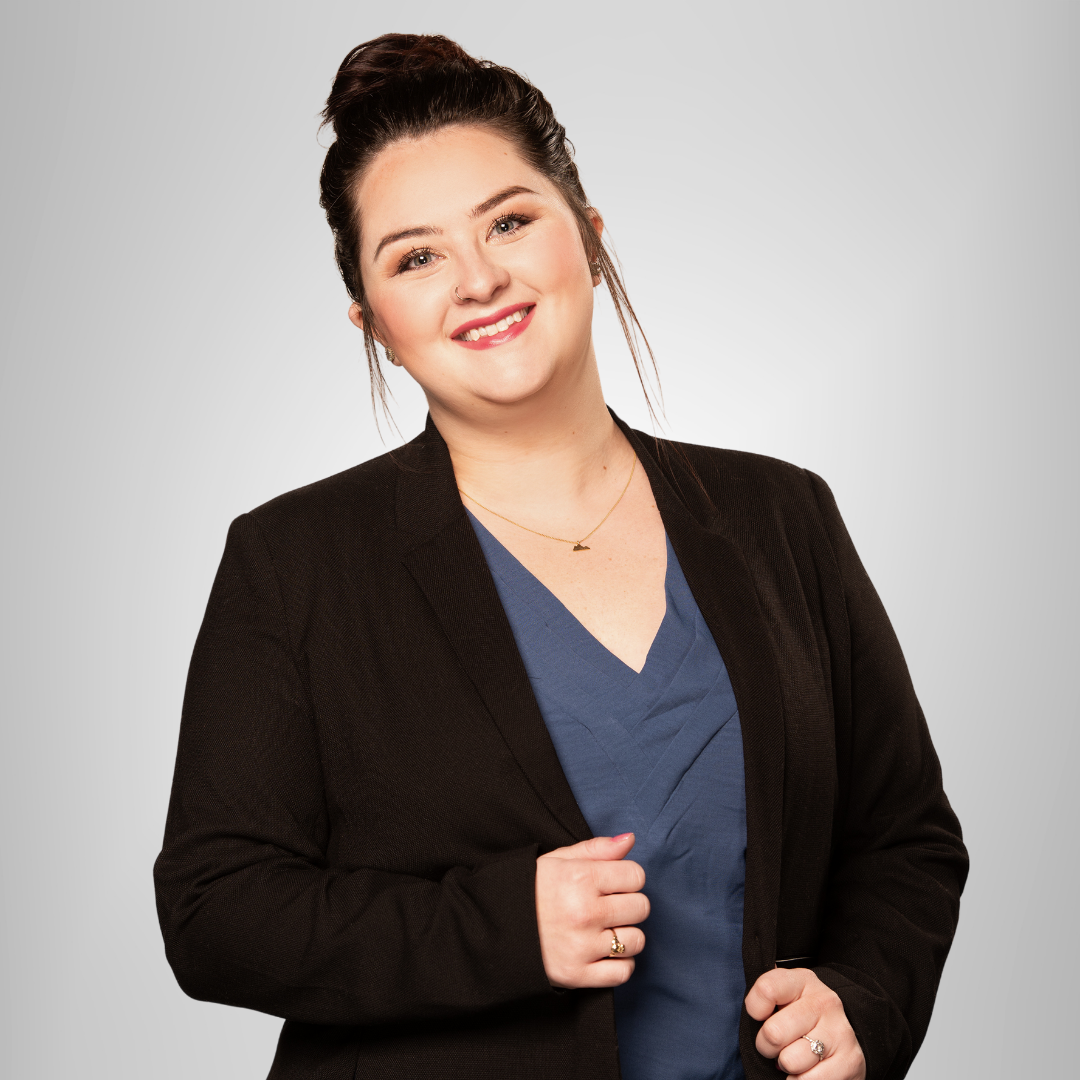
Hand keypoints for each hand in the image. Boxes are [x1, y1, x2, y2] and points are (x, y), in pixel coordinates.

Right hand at [535, 833, 648, 988]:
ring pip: (636, 941)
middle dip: (629, 904)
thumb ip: (597, 848)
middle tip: (608, 906)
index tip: (614, 883)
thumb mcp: (559, 859)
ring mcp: (582, 946)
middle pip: (641, 907)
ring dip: (626, 935)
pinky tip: (604, 952)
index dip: (627, 877)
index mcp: (581, 878)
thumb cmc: (532, 889)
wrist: (496, 926)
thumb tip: (629, 840)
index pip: (636, 876)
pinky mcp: (578, 975)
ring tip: (605, 929)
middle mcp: (584, 912)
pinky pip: (622, 972)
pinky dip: (620, 964)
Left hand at [745, 968, 865, 1077]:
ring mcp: (840, 1031)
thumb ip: (764, 999)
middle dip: (767, 1047)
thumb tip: (754, 1014)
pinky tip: (807, 1071)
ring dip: (786, 1066)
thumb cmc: (800, 1018)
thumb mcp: (782, 998)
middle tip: (776, 1046)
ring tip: (795, 1056)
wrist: (841, 1037)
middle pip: (773, 1033)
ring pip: (790, 1061)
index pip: (766, 990)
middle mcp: (824, 1002)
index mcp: (802, 981)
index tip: (760, 1017)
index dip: (755, 1009)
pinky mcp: (851, 1061)